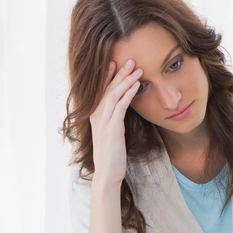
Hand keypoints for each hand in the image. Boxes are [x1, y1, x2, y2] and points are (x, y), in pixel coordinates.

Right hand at [90, 59, 142, 184]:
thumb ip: (113, 120)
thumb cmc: (112, 154)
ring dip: (126, 80)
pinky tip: (137, 86)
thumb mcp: (111, 133)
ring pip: (114, 95)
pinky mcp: (112, 128)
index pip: (100, 91)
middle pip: (107, 89)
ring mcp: (103, 121)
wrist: (108, 172)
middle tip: (131, 60)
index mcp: (95, 115)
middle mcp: (96, 115)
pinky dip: (128, 94)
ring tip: (137, 69)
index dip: (107, 76)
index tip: (115, 62)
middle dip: (119, 73)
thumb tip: (120, 111)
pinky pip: (120, 107)